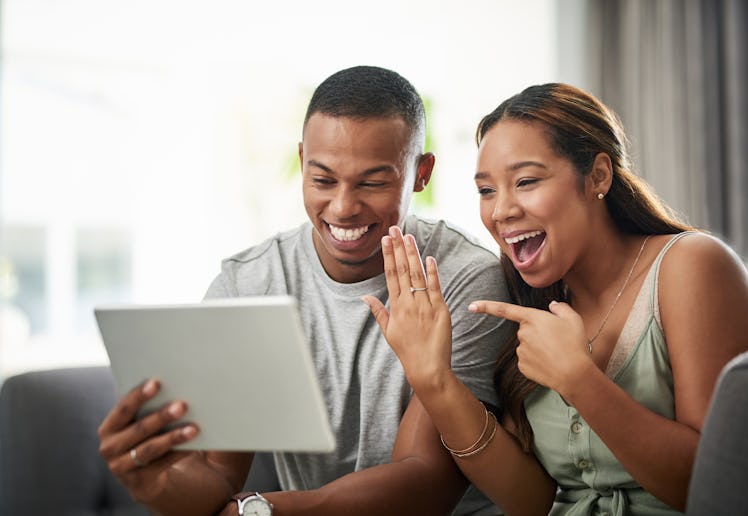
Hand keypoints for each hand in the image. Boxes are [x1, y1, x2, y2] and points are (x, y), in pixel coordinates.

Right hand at [97, 379, 198, 502]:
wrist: (154, 476)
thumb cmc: (155, 436)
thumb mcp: (149, 421)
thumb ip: (155, 405)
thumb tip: (180, 382)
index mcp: (110, 426)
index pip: (123, 408)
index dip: (139, 395)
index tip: (157, 383)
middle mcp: (109, 447)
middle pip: (138, 429)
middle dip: (161, 416)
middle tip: (183, 405)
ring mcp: (120, 467)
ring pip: (149, 449)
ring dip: (173, 437)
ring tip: (194, 428)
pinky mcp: (137, 484)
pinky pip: (160, 465)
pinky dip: (178, 453)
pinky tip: (194, 445)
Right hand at [362, 226, 453, 390]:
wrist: (427, 368)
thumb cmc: (407, 350)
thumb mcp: (388, 331)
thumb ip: (378, 311)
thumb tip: (365, 297)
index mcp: (395, 307)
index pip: (390, 275)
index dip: (388, 255)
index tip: (386, 240)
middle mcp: (408, 304)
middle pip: (401, 270)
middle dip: (398, 248)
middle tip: (395, 229)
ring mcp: (424, 306)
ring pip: (417, 275)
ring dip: (412, 254)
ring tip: (409, 237)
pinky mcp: (440, 311)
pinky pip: (435, 288)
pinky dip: (433, 273)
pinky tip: (429, 258)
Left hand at [468, 300, 593, 397]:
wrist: (574, 375)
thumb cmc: (575, 345)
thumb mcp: (573, 320)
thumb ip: (561, 308)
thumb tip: (552, 306)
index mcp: (532, 318)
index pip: (505, 309)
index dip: (487, 306)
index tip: (471, 306)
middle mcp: (522, 334)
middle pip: (526, 330)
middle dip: (538, 333)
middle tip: (558, 341)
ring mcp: (520, 351)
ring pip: (527, 346)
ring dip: (539, 348)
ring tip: (557, 354)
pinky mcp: (522, 366)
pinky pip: (528, 360)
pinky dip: (538, 362)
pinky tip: (550, 365)